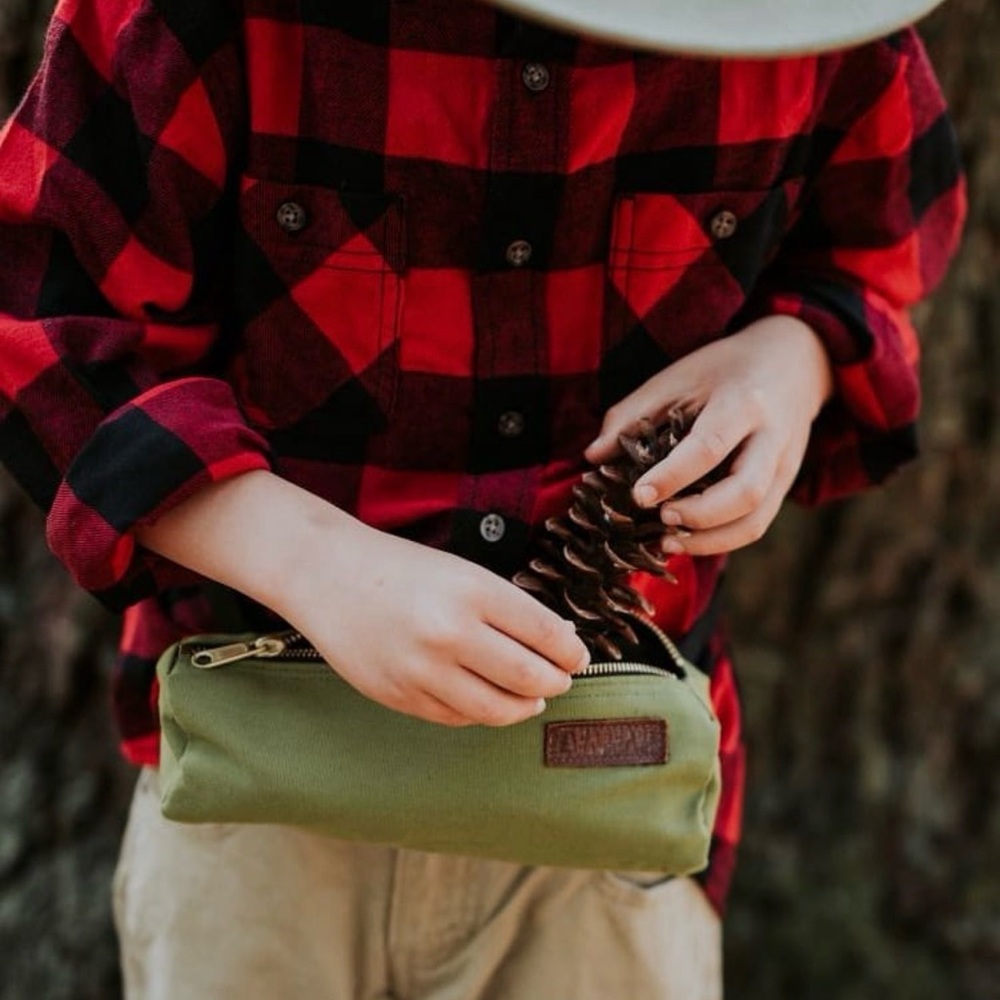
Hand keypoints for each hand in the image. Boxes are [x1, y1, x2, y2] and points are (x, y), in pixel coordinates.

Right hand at [137, 471, 589, 727]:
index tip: (578, 657)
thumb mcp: (462, 572)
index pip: (545, 634)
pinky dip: (482, 713)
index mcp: (472, 591)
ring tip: (532, 699)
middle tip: (560, 680)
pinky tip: (489, 701)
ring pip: (496, 710)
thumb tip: (557, 644)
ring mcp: (422, 670)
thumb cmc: (401, 568)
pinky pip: (457, 718)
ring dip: (525, 707)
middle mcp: (450, 633)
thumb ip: (507, 607)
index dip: (571, 652)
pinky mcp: (399, 697)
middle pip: (529, 677)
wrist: (328, 576)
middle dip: (555, 683)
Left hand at [584, 316, 833, 555]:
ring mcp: (784, 466)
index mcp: (743, 402)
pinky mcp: (784, 486)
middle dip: (699, 515)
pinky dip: (721, 541)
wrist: (792, 362)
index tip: (638, 496)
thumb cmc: (724, 369)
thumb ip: (632, 414)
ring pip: (756, 520)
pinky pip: (757, 525)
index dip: (672, 476)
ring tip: (668, 541)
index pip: (709, 447)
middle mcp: (772, 438)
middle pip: (745, 491)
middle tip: (659, 518)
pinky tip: (688, 540)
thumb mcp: (677, 376)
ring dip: (710, 541)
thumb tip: (593, 456)